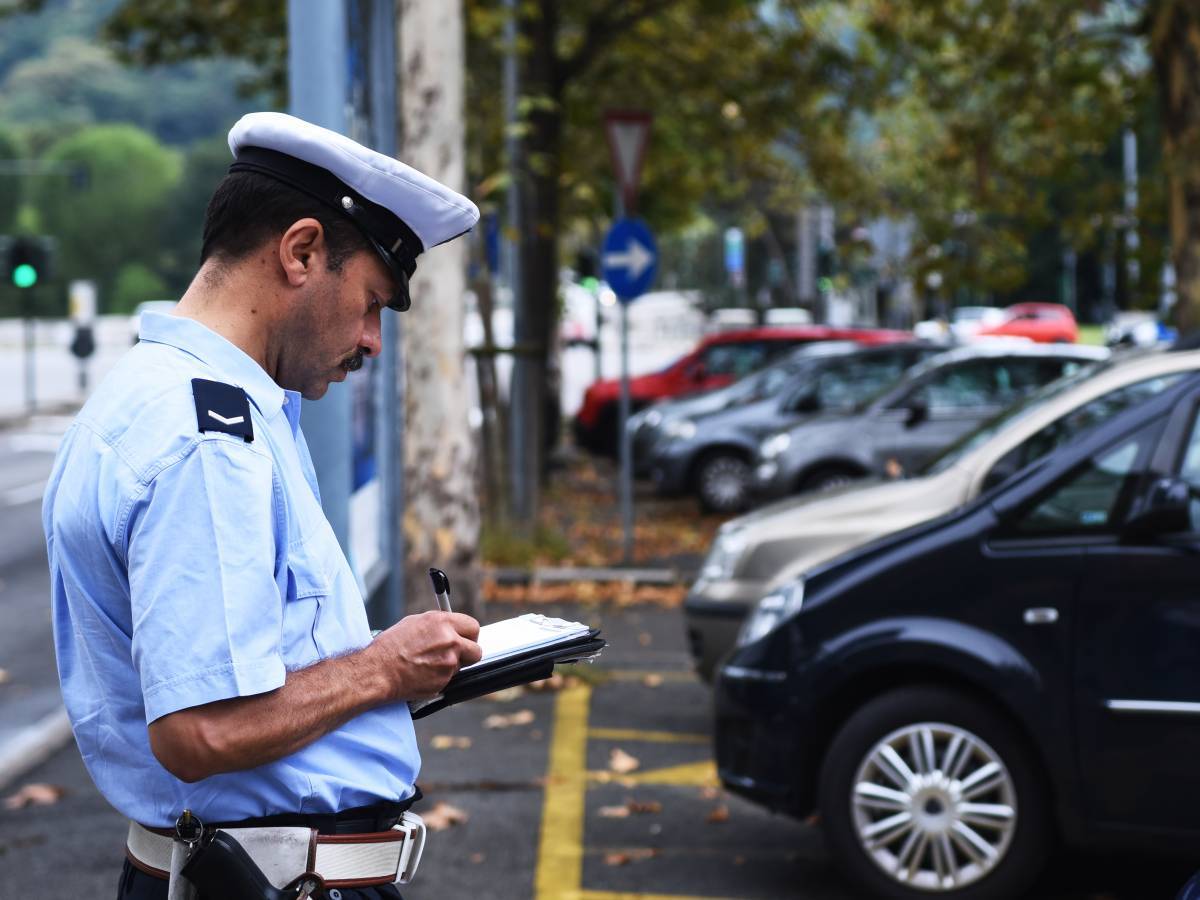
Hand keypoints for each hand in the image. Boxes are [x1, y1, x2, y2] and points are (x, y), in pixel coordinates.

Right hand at [367, 611, 481, 700]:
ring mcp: (448, 663)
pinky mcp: (444, 681)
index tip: (465, 639)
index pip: (473, 627)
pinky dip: (440, 677)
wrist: (378, 671)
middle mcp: (449, 641)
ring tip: (429, 663)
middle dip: (468, 653)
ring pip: (462, 666)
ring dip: (451, 666)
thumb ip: (439, 625)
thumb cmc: (390, 647)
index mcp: (442, 623)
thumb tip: (451, 629)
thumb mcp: (414, 623)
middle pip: (476, 650)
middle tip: (456, 654)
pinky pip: (449, 679)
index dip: (469, 635)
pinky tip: (424, 673)